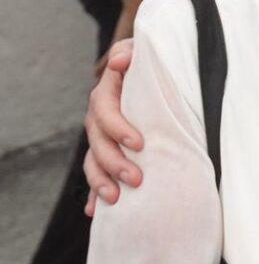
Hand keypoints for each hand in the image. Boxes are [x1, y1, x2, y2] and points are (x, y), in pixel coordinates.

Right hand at [82, 38, 142, 216]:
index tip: (139, 143)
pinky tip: (95, 211)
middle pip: (98, 142)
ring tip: (114, 199)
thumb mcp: (145, 52)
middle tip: (135, 179)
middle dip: (114, 162)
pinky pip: (98, 174)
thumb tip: (121, 61)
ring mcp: (103, 137)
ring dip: (101, 181)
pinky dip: (95, 193)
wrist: (159, 73)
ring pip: (94, 161)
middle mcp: (101, 117)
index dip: (118, 128)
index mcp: (108, 93)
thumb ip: (132, 54)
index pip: (105, 111)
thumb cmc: (155, 62)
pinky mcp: (110, 152)